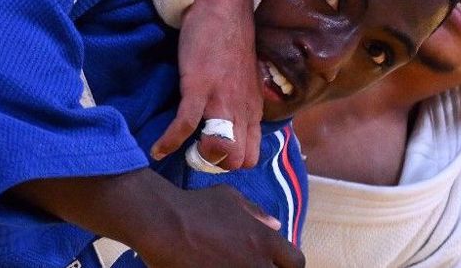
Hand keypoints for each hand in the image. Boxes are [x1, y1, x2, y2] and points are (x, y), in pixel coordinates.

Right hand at [135, 185, 302, 267]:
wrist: (164, 224)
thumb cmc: (196, 206)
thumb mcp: (230, 199)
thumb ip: (256, 213)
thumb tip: (275, 224)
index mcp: (266, 241)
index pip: (296, 263)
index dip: (288, 265)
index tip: (277, 263)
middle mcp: (257, 264)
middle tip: (253, 265)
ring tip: (233, 266)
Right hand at [151, 0, 262, 169]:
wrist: (224, 2)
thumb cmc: (228, 37)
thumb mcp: (242, 76)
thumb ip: (237, 99)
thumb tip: (225, 120)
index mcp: (253, 107)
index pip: (252, 155)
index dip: (232, 162)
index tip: (210, 156)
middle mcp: (243, 108)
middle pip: (241, 159)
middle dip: (218, 165)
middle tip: (194, 155)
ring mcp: (222, 97)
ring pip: (220, 149)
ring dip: (198, 157)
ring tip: (177, 153)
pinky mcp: (200, 85)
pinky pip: (185, 125)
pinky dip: (169, 141)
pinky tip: (156, 148)